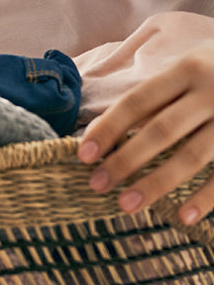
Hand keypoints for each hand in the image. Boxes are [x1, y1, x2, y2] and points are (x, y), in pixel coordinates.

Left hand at [78, 41, 213, 223]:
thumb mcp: (191, 69)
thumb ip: (159, 95)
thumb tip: (109, 130)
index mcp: (187, 69)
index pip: (138, 101)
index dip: (109, 128)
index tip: (83, 154)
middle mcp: (212, 91)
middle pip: (161, 130)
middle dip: (125, 160)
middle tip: (96, 185)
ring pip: (192, 155)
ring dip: (157, 183)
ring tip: (127, 206)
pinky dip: (207, 196)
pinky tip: (183, 216)